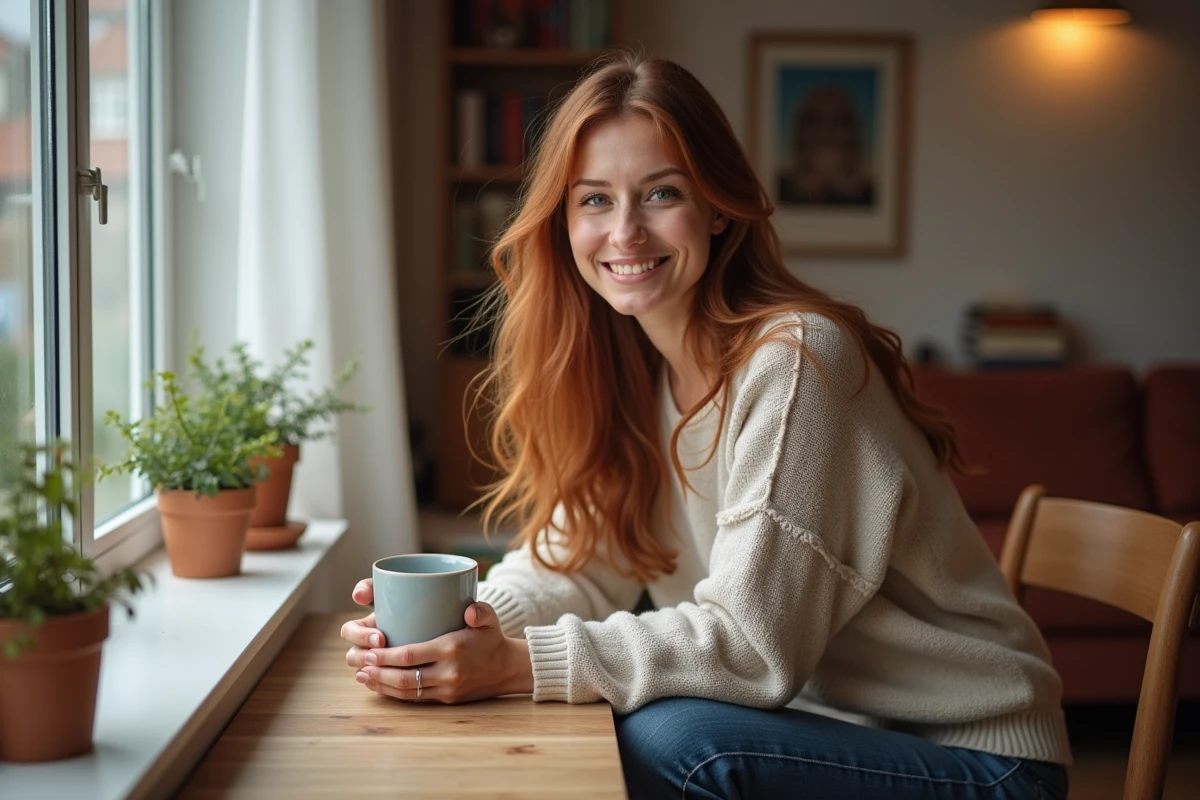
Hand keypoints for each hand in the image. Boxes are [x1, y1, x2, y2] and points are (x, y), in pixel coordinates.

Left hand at [340, 578, 533, 703]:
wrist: (509, 668)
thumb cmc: (492, 638)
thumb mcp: (490, 618)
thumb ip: (481, 610)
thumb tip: (469, 611)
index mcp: (452, 649)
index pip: (411, 655)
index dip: (386, 656)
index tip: (369, 650)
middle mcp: (448, 672)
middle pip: (404, 677)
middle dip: (378, 672)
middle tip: (360, 664)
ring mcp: (446, 689)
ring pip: (406, 691)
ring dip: (381, 686)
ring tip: (362, 677)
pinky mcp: (446, 699)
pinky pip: (415, 699)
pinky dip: (394, 694)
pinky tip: (380, 687)